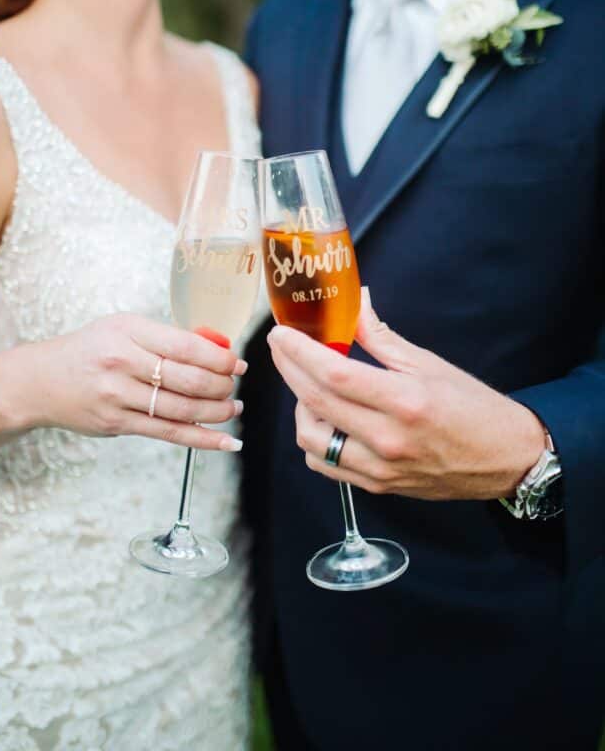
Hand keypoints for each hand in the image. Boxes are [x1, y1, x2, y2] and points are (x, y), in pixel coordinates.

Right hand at [0, 314, 246, 452]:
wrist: (40, 381)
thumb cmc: (90, 350)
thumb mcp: (123, 328)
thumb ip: (165, 338)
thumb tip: (216, 350)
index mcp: (128, 332)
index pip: (185, 346)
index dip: (218, 358)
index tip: (237, 363)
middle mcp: (122, 363)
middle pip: (187, 379)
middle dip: (221, 385)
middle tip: (235, 385)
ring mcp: (118, 396)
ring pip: (181, 409)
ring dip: (217, 412)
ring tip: (233, 409)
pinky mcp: (117, 424)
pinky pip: (168, 433)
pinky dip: (202, 439)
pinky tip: (225, 442)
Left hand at [267, 290, 544, 499]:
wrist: (507, 458)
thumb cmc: (474, 407)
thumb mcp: (429, 363)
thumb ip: (381, 337)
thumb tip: (355, 303)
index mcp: (404, 401)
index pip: (334, 375)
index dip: (300, 352)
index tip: (281, 334)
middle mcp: (388, 439)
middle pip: (315, 403)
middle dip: (288, 370)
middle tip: (281, 348)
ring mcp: (380, 467)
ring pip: (311, 440)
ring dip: (300, 408)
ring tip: (310, 386)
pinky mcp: (377, 486)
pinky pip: (325, 466)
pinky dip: (314, 441)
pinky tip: (324, 419)